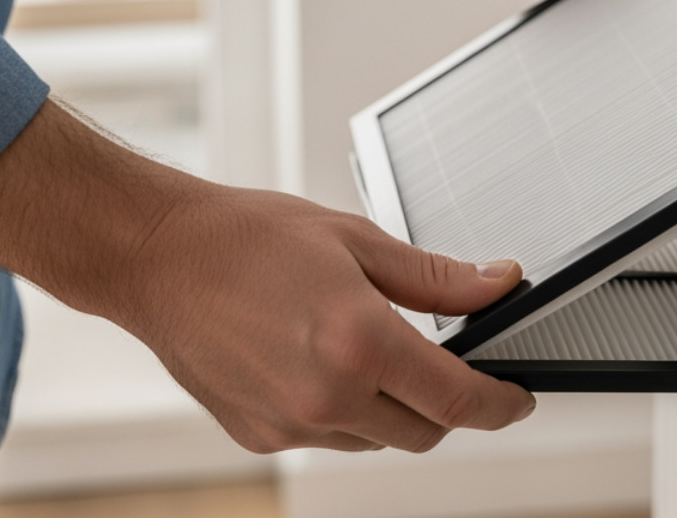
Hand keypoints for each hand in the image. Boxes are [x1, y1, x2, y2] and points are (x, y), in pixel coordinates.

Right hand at [123, 184, 535, 452]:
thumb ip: (436, 277)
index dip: (500, 404)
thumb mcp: (357, 240)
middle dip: (448, 402)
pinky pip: (329, 438)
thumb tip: (497, 285)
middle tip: (443, 359)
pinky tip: (319, 359)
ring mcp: (291, 425)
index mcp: (359, 343)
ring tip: (365, 344)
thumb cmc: (246, 238)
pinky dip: (344, 410)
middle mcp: (327, 397)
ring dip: (393, 406)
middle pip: (425, 431)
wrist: (159, 258)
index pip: (458, 400)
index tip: (517, 397)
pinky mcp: (260, 436)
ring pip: (378, 439)